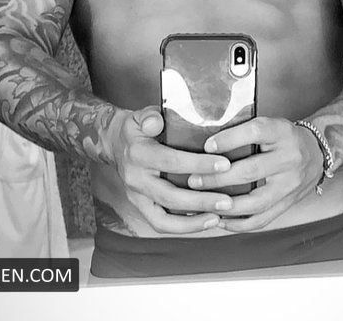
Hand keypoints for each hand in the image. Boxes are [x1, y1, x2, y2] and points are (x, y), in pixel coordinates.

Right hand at [109, 106, 235, 233]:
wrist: (116, 143)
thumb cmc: (137, 128)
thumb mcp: (141, 115)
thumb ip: (150, 116)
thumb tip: (157, 121)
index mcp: (138, 153)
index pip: (171, 161)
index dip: (199, 164)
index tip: (225, 164)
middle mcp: (136, 179)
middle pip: (169, 196)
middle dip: (201, 200)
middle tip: (227, 201)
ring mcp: (136, 196)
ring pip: (163, 219)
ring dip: (192, 222)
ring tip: (218, 218)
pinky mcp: (141, 208)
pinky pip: (161, 224)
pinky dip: (183, 227)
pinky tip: (206, 221)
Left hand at [186, 117, 324, 231]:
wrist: (317, 152)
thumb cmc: (283, 137)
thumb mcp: (270, 124)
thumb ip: (244, 131)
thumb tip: (206, 143)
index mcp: (281, 132)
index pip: (255, 132)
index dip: (229, 139)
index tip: (207, 146)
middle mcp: (289, 158)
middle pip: (251, 170)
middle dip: (218, 178)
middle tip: (194, 180)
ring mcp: (290, 184)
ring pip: (256, 201)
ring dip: (226, 205)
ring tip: (204, 203)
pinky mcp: (288, 203)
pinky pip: (262, 219)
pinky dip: (239, 223)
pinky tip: (220, 220)